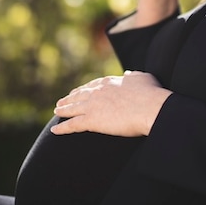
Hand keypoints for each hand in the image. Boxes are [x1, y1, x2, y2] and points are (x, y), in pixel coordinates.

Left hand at [51, 71, 172, 136]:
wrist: (150, 108)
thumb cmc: (151, 94)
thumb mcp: (143, 78)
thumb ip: (134, 76)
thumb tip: (128, 73)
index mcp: (110, 81)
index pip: (93, 85)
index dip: (84, 89)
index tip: (78, 91)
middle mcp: (98, 91)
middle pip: (79, 95)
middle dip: (70, 98)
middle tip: (62, 102)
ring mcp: (93, 105)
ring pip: (73, 108)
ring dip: (63, 110)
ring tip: (56, 112)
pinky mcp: (92, 121)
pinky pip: (72, 125)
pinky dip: (62, 128)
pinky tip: (54, 131)